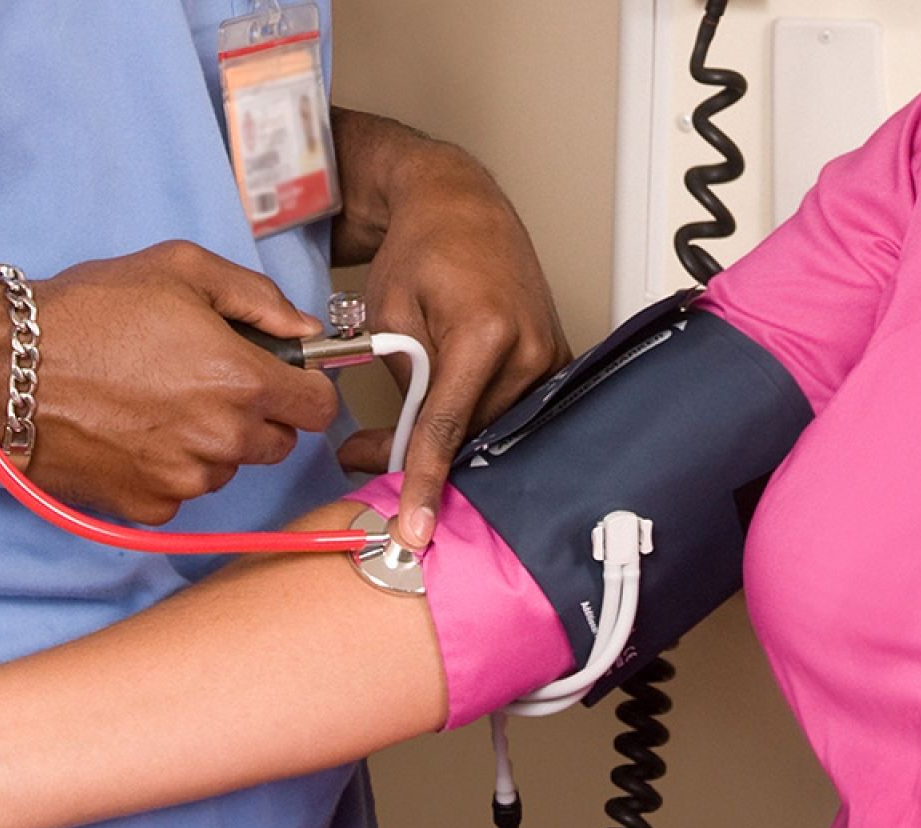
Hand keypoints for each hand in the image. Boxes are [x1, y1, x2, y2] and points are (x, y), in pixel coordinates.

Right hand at [0, 240, 338, 525]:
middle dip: (256, 415)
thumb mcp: (183, 270)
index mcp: (243, 382)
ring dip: (211, 444)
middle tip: (205, 382)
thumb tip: (307, 330)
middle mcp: (222, 440)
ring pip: (228, 469)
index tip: (283, 377)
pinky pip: (182, 492)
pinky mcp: (148, 506)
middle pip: (278, 443)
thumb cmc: (90, 310)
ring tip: (157, 402)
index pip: (320, 409)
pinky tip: (132, 432)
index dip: (305, 389)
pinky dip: (168, 469)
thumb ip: (261, 300)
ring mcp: (185, 479)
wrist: (8, 365)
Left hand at [332, 126, 572, 547]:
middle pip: (474, 436)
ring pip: (494, 430)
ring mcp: (548, 356)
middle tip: (365, 455)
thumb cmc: (422, 249)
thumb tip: (403, 448)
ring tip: (398, 430)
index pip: (447, 427)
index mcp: (485, 331)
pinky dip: (479, 422)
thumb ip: (403, 385)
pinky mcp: (555, 360)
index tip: (413, 527)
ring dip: (450, 439)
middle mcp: (528, 348)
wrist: (461, 206)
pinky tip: (448, 421)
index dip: (425, 482)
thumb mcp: (389, 316)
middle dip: (422, 457)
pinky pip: (516, 412)